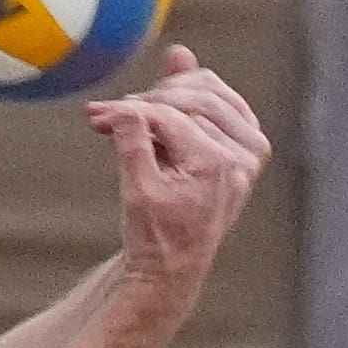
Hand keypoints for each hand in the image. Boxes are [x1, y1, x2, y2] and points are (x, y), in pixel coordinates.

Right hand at [88, 48, 267, 288]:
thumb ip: (132, 141)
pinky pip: (225, 101)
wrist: (174, 261)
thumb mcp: (136, 189)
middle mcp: (243, 155)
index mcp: (217, 166)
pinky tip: (170, 86)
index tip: (97, 114)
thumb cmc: (156, 232)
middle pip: (194, 98)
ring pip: (211, 92)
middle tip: (109, 111)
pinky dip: (196, 92)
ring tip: (134, 107)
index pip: (169, 118)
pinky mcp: (248, 146)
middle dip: (147, 100)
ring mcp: (251, 149)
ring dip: (168, 92)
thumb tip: (123, 105)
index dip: (128, 112)